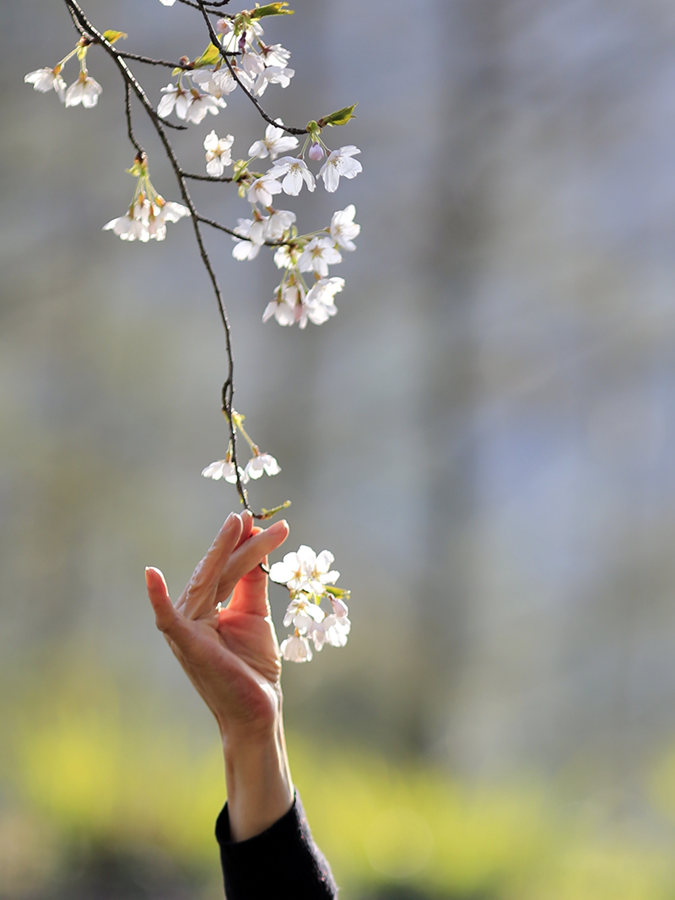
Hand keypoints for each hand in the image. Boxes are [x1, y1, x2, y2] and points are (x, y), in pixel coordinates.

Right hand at [145, 511, 293, 838]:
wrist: (257, 710)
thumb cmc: (252, 666)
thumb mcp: (255, 615)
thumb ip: (251, 581)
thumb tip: (256, 542)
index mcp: (206, 606)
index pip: (225, 568)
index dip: (241, 544)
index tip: (257, 521)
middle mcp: (192, 612)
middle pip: (218, 569)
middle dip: (238, 542)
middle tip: (253, 517)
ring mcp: (187, 628)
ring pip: (209, 580)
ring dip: (225, 550)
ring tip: (239, 523)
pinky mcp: (187, 643)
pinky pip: (169, 619)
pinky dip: (158, 598)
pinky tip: (151, 575)